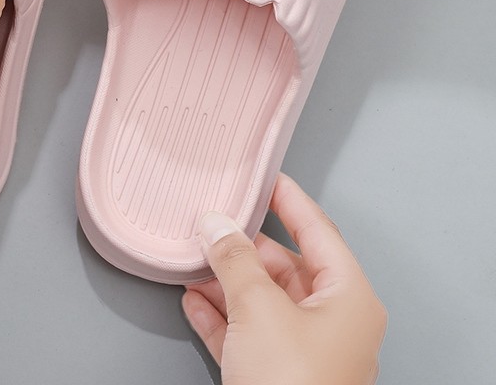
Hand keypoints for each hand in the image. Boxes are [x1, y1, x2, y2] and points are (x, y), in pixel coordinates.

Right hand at [182, 173, 385, 384]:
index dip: (288, 199)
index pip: (317, 231)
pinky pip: (246, 333)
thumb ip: (234, 258)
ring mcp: (303, 352)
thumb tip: (214, 222)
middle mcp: (330, 322)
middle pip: (283, 266)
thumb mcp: (259, 308)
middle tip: (210, 220)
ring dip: (225, 280)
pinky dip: (219, 316)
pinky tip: (192, 300)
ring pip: (260, 300)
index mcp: (347, 298)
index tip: (263, 175)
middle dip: (242, 245)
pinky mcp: (274, 377)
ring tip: (192, 257)